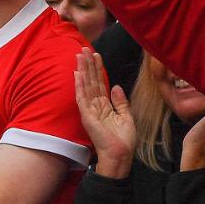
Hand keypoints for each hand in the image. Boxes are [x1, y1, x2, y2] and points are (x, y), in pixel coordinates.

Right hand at [75, 49, 136, 175]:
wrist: (120, 154)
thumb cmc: (124, 140)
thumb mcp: (126, 116)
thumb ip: (120, 101)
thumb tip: (116, 86)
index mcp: (105, 106)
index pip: (100, 84)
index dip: (98, 69)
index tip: (96, 55)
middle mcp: (95, 106)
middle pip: (91, 81)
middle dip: (88, 65)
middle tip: (85, 49)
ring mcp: (90, 110)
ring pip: (85, 86)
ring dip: (83, 70)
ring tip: (80, 55)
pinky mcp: (87, 116)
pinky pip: (81, 98)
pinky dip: (79, 86)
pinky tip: (77, 74)